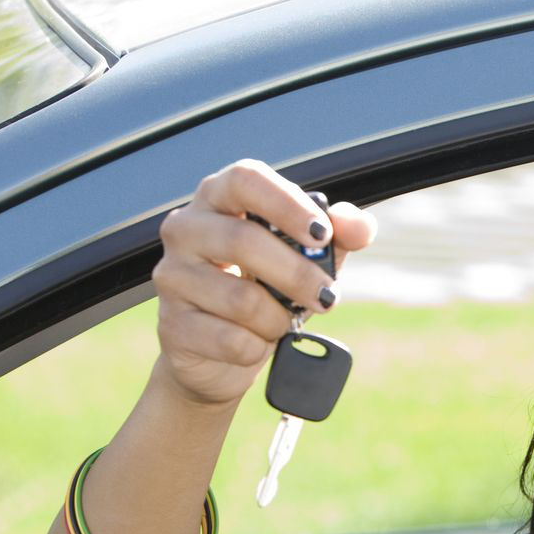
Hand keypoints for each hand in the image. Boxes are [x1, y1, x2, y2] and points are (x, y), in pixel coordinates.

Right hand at [151, 158, 376, 406]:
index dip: (287, 204)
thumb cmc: (265, 291)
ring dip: (278, 320)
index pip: (245, 180)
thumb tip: (361, 227)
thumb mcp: (305, 259)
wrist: (221, 354)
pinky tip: (256, 344)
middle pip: (244, 242)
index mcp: (219, 199)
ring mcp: (172, 277)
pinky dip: (258, 348)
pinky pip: (231, 340)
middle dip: (297, 275)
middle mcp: (186, 230)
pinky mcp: (173, 325)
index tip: (322, 235)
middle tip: (328, 297)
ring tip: (284, 323)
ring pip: (241, 299)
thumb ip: (337, 237)